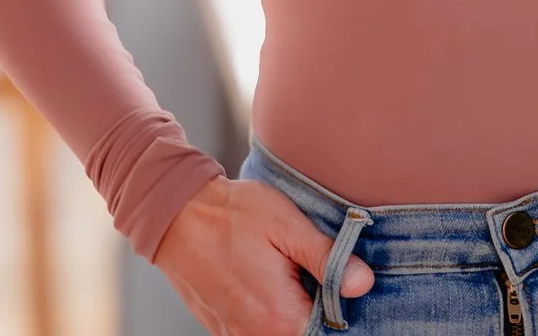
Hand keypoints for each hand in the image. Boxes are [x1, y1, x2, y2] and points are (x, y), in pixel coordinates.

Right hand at [151, 174, 375, 333]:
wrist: (175, 214)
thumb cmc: (231, 215)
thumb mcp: (288, 226)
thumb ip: (327, 258)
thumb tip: (363, 283)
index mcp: (279, 316)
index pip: (330, 330)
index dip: (340, 305)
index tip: (338, 277)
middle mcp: (255, 335)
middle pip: (303, 332)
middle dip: (316, 307)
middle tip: (307, 268)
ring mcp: (234, 334)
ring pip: (279, 333)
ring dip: (290, 310)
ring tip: (286, 271)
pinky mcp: (220, 327)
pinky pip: (255, 330)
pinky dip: (267, 312)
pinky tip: (266, 280)